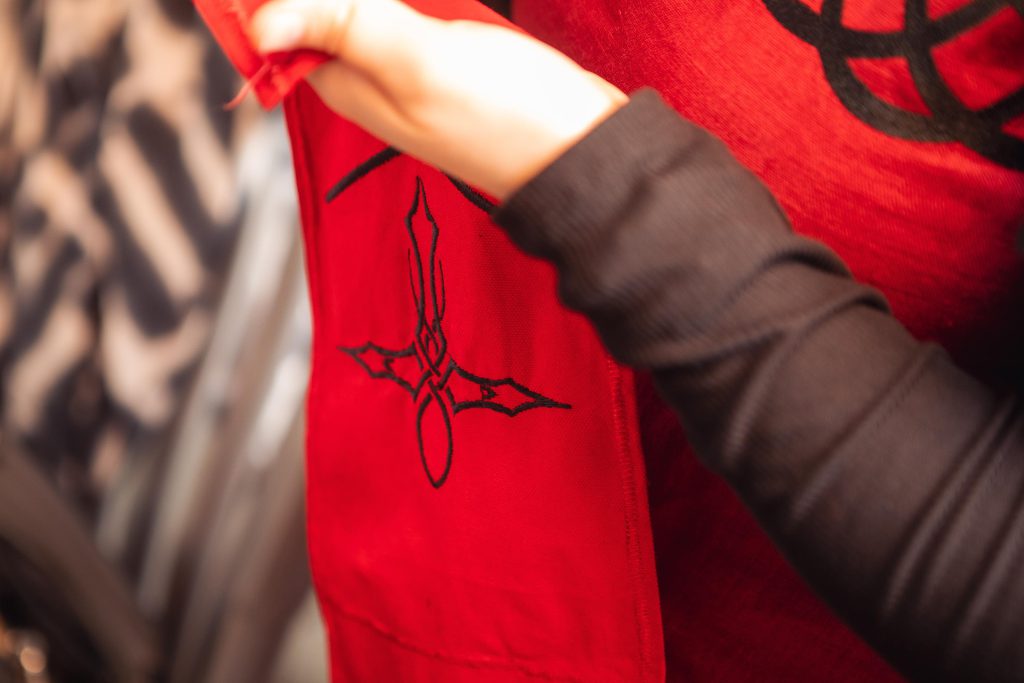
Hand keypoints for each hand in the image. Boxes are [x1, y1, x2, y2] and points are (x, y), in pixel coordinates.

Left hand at [251, 0, 626, 200]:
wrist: (584, 148)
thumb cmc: (508, 116)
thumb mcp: (418, 62)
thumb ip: (345, 28)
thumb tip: (258, 24)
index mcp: (349, 83)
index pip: (283, 23)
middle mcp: (372, 77)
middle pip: (326, 11)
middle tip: (396, 2)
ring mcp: (410, 67)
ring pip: (369, 10)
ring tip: (425, 2)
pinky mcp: (447, 58)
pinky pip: (411, 14)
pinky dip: (416, 0)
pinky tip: (440, 0)